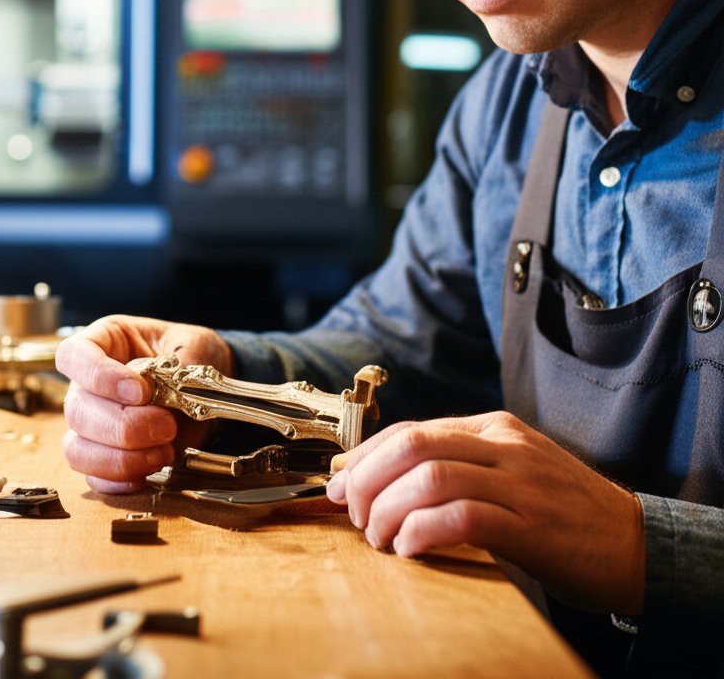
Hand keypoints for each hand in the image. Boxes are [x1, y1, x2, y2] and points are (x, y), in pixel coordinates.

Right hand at [56, 314, 234, 494]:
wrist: (207, 389)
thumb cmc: (193, 356)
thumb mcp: (197, 344)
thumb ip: (187, 360)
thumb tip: (176, 384)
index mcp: (104, 342)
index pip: (74, 356)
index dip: (99, 376)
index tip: (140, 391)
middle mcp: (88, 384)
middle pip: (77, 409)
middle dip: (125, 425)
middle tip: (168, 425)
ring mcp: (90, 423)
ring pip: (78, 449)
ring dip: (122, 458)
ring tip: (165, 451)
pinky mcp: (102, 456)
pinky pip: (94, 477)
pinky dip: (120, 480)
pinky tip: (150, 471)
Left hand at [326, 411, 644, 612]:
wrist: (637, 542)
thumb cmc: (561, 511)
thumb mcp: (507, 471)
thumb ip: (455, 467)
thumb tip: (378, 480)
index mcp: (492, 427)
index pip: (410, 430)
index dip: (363, 457)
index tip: (338, 485)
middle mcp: (503, 445)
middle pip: (411, 445)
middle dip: (366, 479)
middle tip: (353, 514)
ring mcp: (520, 482)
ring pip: (429, 478)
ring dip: (388, 510)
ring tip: (379, 538)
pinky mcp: (532, 524)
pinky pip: (462, 517)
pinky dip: (423, 531)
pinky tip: (410, 548)